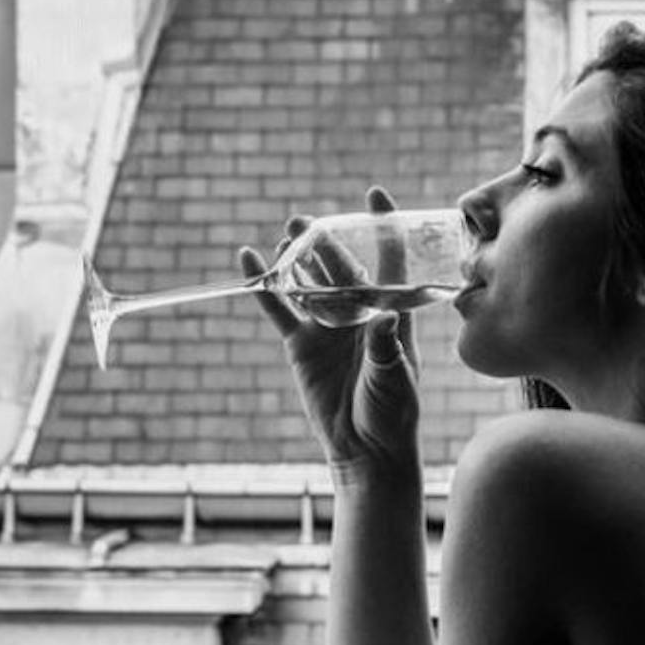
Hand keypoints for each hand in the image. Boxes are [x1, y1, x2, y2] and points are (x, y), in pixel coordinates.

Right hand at [253, 184, 423, 476]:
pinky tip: (249, 262)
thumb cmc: (393, 413)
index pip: (391, 261)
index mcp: (392, 314)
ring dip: (298, 258)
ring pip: (310, 282)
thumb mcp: (395, 380)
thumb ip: (386, 348)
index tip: (374, 195)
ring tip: (287, 233)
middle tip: (305, 221)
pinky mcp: (301, 344)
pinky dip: (264, 288)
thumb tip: (383, 319)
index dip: (385, 228)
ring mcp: (328, 327)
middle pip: (342, 268)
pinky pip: (279, 310)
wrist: (366, 450)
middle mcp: (359, 313)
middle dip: (326, 243)